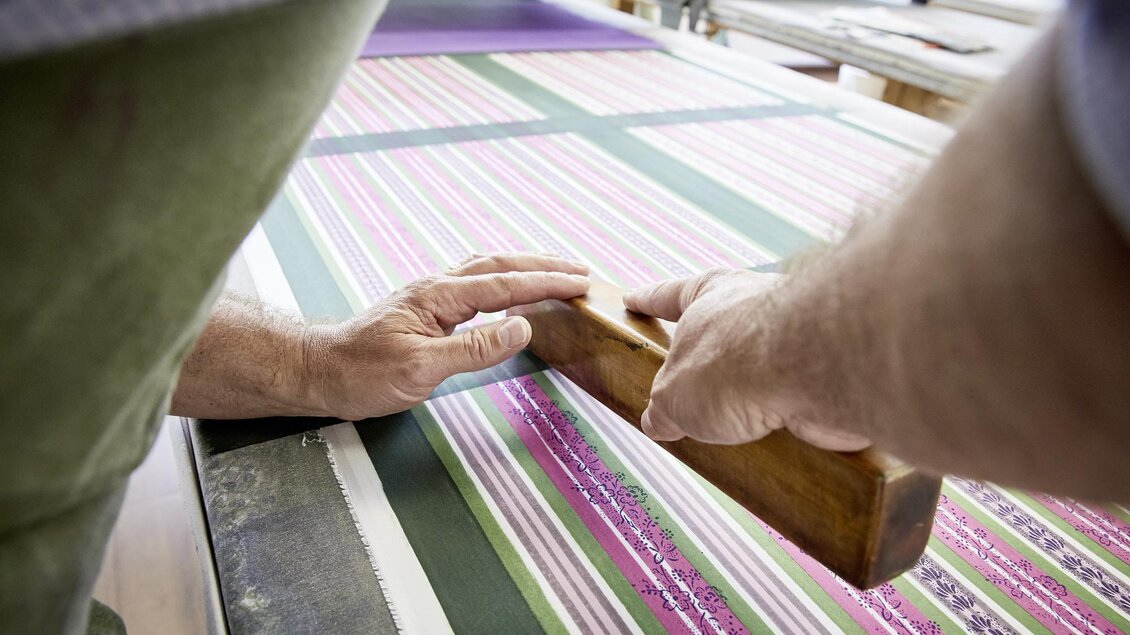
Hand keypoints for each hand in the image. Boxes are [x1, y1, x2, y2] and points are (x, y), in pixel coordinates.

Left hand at [309, 253, 588, 419]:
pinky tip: (508, 288)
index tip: (581, 283)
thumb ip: (474, 348)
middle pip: (500, 265)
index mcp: (439, 297)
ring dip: (524, 266)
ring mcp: (430, 295)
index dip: (546, 282)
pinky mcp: (425, 307)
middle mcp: (437, 287)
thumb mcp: (421, 370)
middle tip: (581, 271)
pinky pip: (475, 283)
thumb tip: (522, 326)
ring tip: (555, 271)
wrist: (319, 371)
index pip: (505, 284)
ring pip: (487, 269)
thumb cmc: (362, 374)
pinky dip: (503, 279)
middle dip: (544, 265)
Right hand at [624, 269, 870, 450]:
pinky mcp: (828, 371)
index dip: (649, 300)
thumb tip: (658, 421)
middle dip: (709, 361)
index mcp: (712, 296)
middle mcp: (757, 307)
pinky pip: (799, 397)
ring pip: (766, 366)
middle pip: (723, 331)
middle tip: (693, 391)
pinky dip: (787, 417)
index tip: (633, 299)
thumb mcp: (674, 395)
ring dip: (753, 396)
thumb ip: (664, 408)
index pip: (671, 295)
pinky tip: (778, 441)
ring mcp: (798, 337)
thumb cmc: (736, 364)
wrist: (814, 370)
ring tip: (736, 430)